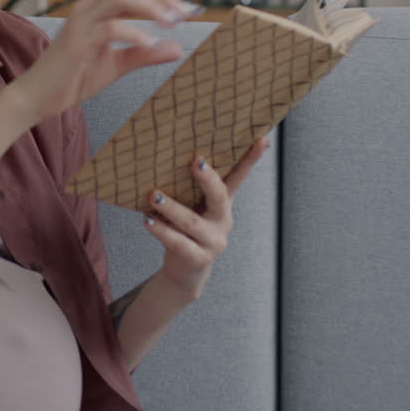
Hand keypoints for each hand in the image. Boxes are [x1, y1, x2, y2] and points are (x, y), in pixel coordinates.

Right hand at [8, 0, 198, 123]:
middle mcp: (88, 9)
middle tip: (186, 14)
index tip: (187, 9)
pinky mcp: (77, 41)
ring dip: (151, 7)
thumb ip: (144, 55)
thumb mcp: (116, 65)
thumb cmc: (72, 79)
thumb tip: (178, 49)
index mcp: (96, 10)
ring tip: (171, 23)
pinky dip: (134, 33)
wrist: (38, 98)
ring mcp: (81, 22)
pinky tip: (149, 44)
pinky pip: (111, 27)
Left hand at [143, 137, 269, 300]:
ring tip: (154, 195)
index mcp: (222, 203)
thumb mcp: (191, 207)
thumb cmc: (184, 230)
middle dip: (208, 178)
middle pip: (220, 196)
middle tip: (194, 161)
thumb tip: (164, 155)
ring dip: (172, 207)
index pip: (238, 177)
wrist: (184, 271)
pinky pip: (178, 242)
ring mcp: (213, 241)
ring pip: (192, 221)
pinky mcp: (198, 258)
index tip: (262, 139)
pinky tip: (147, 220)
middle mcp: (223, 220)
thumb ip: (185, 188)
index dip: (251, 159)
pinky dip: (161, 230)